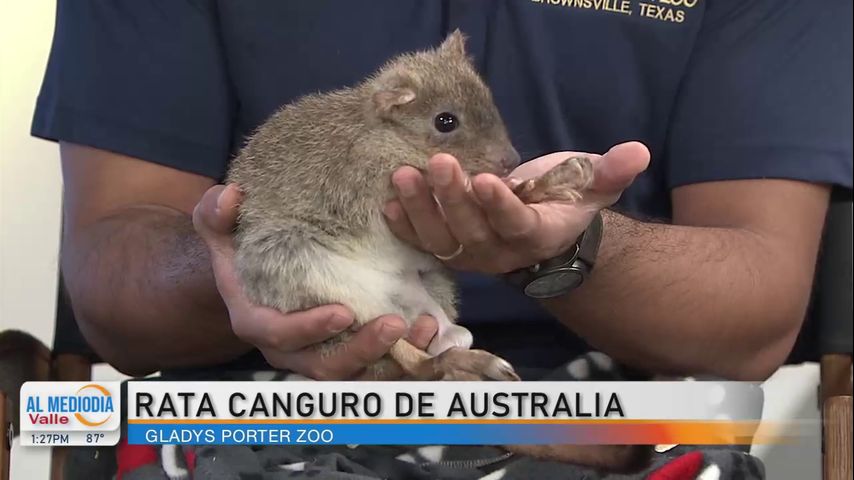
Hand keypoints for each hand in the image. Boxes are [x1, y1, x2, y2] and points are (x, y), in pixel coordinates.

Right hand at [192, 184, 437, 379]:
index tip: (344, 311)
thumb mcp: (221, 228)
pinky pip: (377, 369)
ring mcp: (319, 357)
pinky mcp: (347, 356)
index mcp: (257, 322)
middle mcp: (289, 351)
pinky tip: (431, 331)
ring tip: (422, 328)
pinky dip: (405, 357)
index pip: (280, 334)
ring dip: (392, 359)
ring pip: (356, 375)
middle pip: (325, 366)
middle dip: (362, 350)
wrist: (255, 279)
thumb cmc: (240, 251)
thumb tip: (231, 198)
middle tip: (396, 323)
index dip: (310, 328)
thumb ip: (217, 213)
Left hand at [383, 142, 649, 273]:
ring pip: (441, 239)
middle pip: (472, 229)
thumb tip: (638, 151)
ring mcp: (469, 254)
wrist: (540, 234)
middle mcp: (499, 252)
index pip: (516, 223)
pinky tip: (387, 202)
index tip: (486, 179)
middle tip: (438, 162)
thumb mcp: (591, 185)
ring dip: (419, 209)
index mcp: (535, 235)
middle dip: (452, 197)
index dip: (500, 206)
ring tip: (403, 175)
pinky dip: (403, 225)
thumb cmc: (563, 202)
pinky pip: (421, 242)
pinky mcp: (447, 249)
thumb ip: (610, 171)